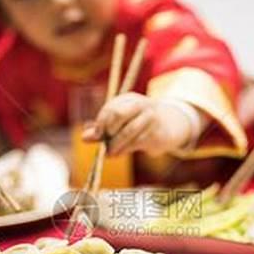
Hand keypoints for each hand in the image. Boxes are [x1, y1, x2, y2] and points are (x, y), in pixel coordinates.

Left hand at [81, 93, 198, 155]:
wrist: (169, 126)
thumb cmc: (138, 124)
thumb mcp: (119, 124)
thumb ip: (101, 129)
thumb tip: (84, 138)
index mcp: (129, 99)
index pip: (111, 108)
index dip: (101, 122)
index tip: (96, 135)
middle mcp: (141, 105)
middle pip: (119, 115)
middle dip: (108, 131)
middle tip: (103, 144)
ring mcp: (151, 118)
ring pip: (128, 131)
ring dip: (116, 145)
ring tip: (110, 153)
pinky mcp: (157, 133)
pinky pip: (137, 142)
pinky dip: (125, 149)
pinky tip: (120, 153)